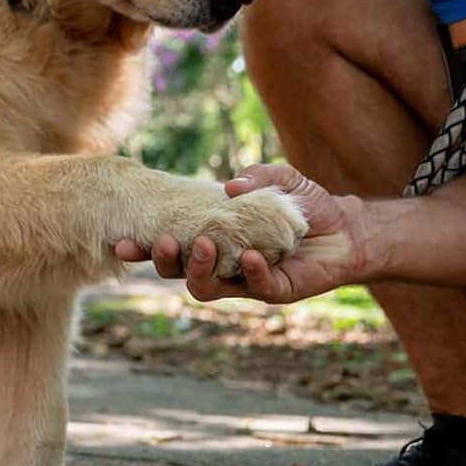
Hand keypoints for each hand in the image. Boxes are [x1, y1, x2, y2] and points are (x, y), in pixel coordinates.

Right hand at [113, 164, 363, 303]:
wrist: (345, 229)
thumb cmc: (303, 204)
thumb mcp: (280, 178)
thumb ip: (256, 175)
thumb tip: (230, 186)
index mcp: (211, 236)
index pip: (169, 244)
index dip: (142, 247)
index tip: (121, 240)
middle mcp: (220, 262)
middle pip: (176, 271)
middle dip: (162, 260)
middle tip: (160, 241)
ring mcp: (243, 280)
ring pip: (205, 287)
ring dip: (197, 270)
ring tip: (201, 245)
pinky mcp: (273, 290)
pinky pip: (253, 287)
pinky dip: (250, 272)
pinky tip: (251, 256)